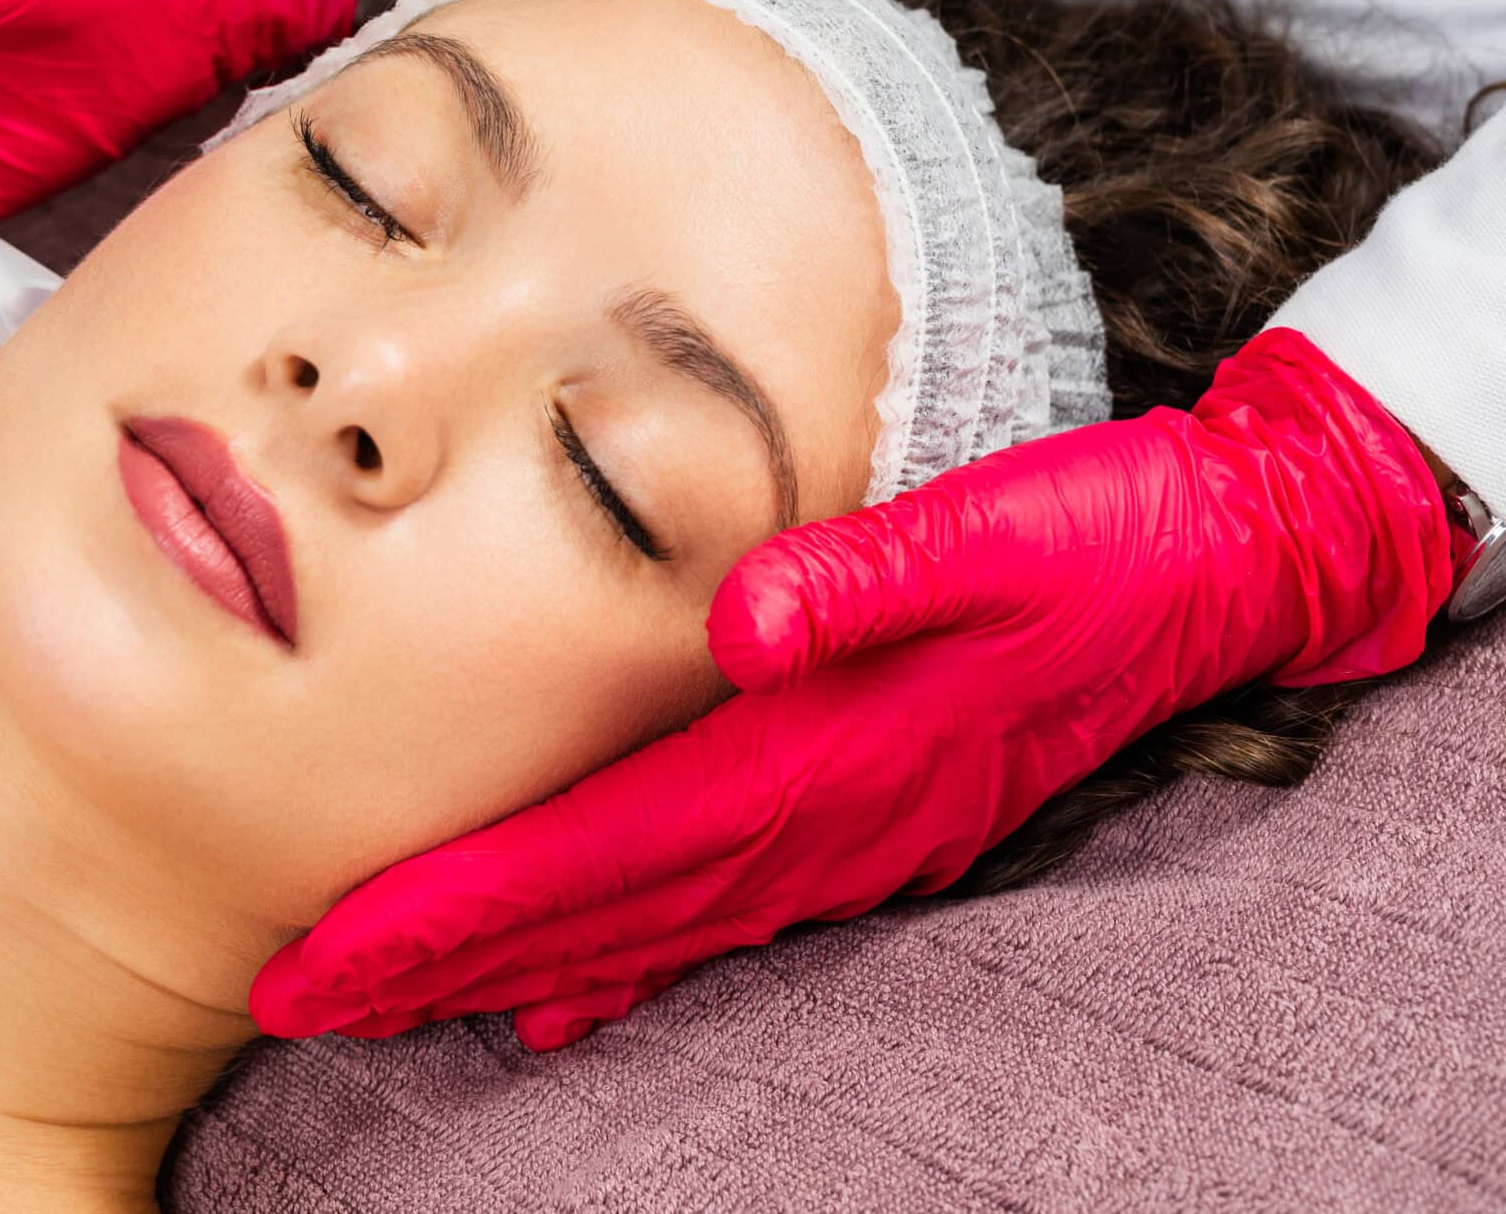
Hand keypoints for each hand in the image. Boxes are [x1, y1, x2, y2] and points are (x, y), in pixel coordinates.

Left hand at [249, 328, 1455, 1050]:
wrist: (1219, 561)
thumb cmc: (1099, 532)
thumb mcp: (996, 528)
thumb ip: (867, 575)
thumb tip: (738, 620)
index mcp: (820, 757)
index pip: (599, 855)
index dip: (457, 914)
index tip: (332, 952)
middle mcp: (818, 821)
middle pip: (592, 914)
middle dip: (439, 962)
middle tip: (301, 993)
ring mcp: (842, 833)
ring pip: (641, 925)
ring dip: (506, 966)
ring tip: (386, 994)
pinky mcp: (861, 814)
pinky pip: (713, 907)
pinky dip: (620, 951)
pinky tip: (560, 986)